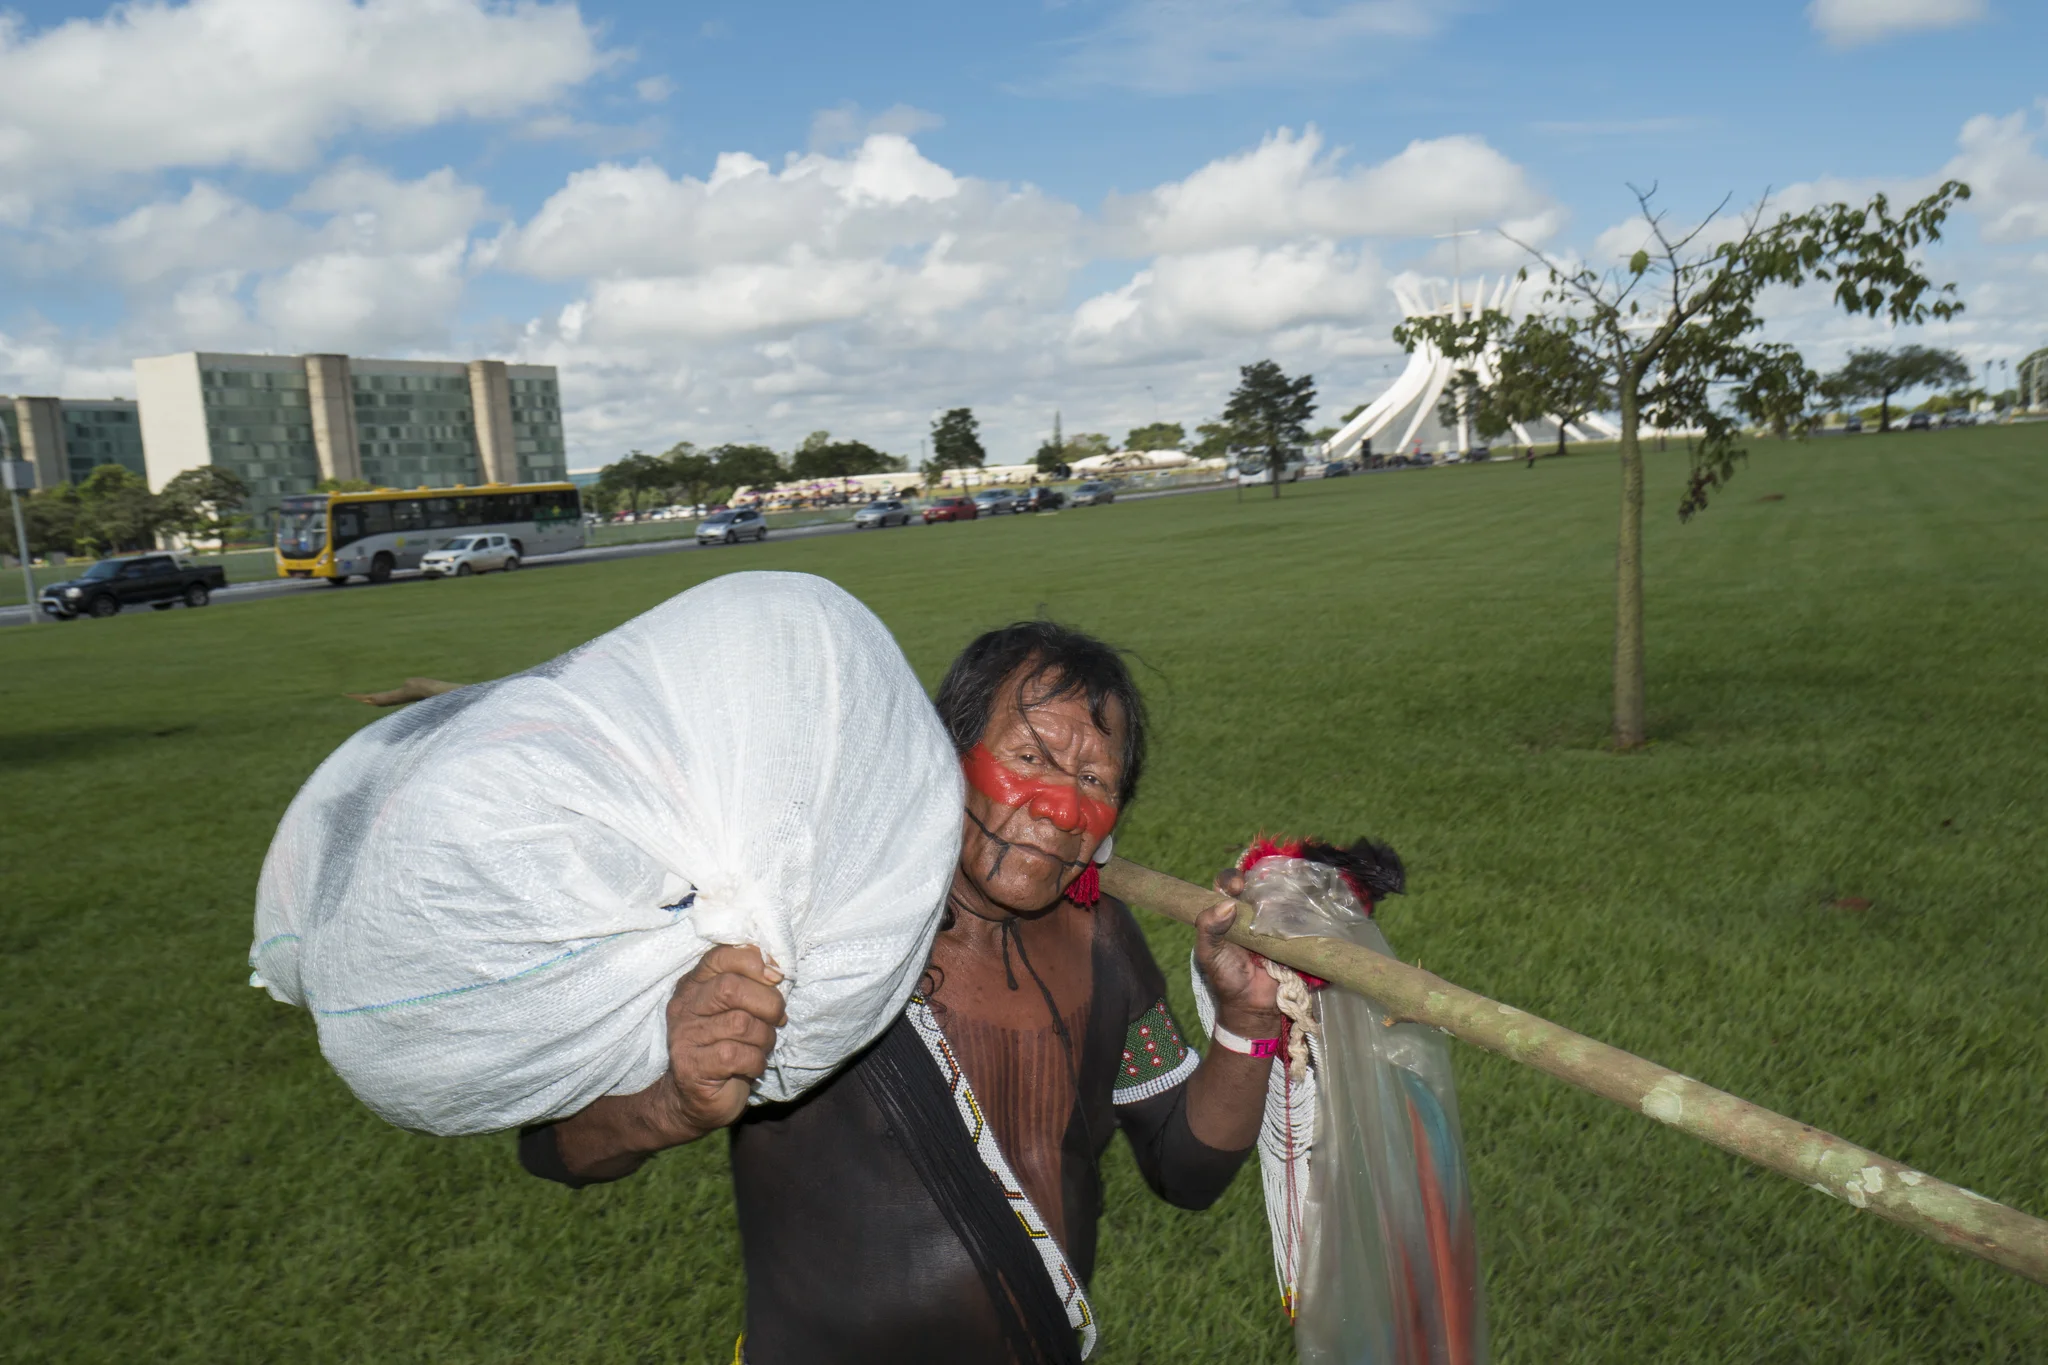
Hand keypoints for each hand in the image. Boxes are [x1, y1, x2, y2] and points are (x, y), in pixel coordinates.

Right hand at [647, 944, 787, 1143]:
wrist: (695, 1098)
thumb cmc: (725, 1047)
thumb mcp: (737, 1010)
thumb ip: (750, 985)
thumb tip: (776, 971)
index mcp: (695, 985)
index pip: (721, 956)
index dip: (754, 962)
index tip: (776, 977)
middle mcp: (685, 1006)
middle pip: (731, 988)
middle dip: (768, 1003)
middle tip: (777, 1019)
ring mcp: (685, 1037)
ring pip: (741, 1024)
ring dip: (764, 1037)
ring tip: (761, 1047)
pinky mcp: (693, 1066)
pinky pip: (738, 1055)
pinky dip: (756, 1062)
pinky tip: (751, 1067)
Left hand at [1194, 869, 1283, 1037]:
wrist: (1253, 1005)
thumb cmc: (1226, 977)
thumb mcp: (1209, 953)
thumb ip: (1208, 928)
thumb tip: (1228, 904)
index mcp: (1225, 915)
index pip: (1226, 887)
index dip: (1231, 880)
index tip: (1237, 886)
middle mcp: (1249, 915)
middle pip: (1255, 887)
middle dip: (1261, 883)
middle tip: (1265, 893)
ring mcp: (1271, 924)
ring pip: (1276, 899)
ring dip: (1281, 895)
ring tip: (1283, 900)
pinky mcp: (1290, 935)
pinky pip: (1294, 918)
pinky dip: (1298, 911)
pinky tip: (1300, 909)